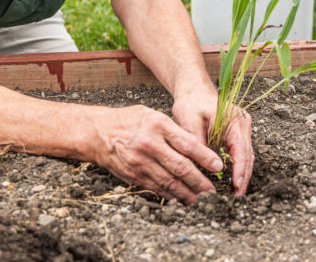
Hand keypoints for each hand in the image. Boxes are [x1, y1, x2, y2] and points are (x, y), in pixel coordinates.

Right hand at [92, 105, 222, 204]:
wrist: (97, 132)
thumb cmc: (130, 121)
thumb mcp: (153, 115)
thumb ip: (174, 130)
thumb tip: (198, 148)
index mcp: (158, 125)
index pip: (187, 143)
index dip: (205, 157)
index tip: (218, 166)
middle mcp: (149, 144)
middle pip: (180, 166)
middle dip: (199, 181)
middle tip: (212, 190)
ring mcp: (140, 161)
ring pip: (169, 181)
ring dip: (187, 192)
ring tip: (200, 198)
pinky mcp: (133, 175)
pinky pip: (155, 187)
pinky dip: (170, 194)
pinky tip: (181, 197)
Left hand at [172, 81, 253, 195]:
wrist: (193, 89)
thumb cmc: (191, 101)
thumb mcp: (190, 121)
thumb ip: (198, 144)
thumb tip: (202, 168)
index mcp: (235, 120)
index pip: (241, 150)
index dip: (240, 170)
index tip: (236, 186)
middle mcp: (242, 125)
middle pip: (248, 156)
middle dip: (243, 178)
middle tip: (236, 199)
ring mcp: (241, 130)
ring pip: (246, 157)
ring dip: (241, 175)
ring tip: (235, 195)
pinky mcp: (236, 134)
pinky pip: (239, 154)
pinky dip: (236, 168)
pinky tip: (230, 182)